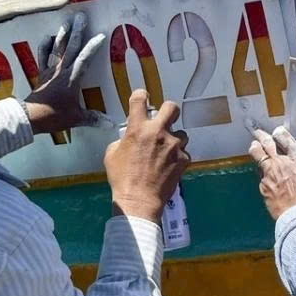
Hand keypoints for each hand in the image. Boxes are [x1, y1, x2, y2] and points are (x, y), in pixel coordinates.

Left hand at [24, 12, 108, 133]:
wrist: (30, 117)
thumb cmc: (54, 116)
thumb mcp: (76, 118)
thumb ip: (93, 118)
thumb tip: (111, 124)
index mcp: (72, 79)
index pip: (85, 59)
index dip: (92, 46)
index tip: (100, 35)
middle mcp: (62, 71)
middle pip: (71, 48)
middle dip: (77, 32)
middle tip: (81, 17)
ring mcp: (50, 71)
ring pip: (57, 49)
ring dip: (62, 35)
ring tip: (67, 22)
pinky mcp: (41, 74)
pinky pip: (43, 56)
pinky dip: (45, 46)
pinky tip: (48, 37)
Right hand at [104, 90, 189, 222]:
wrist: (139, 200)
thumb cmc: (121, 178)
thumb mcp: (112, 154)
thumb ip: (123, 139)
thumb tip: (129, 136)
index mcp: (138, 128)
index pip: (139, 99)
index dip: (141, 95)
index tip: (142, 98)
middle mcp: (158, 132)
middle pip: (171, 107)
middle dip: (168, 111)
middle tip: (164, 120)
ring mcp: (173, 145)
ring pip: (181, 133)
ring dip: (175, 139)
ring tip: (166, 151)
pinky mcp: (183, 159)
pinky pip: (184, 152)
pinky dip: (178, 157)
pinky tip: (170, 166)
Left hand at [249, 125, 295, 220]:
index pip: (284, 137)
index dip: (280, 133)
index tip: (279, 133)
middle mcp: (282, 163)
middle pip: (265, 143)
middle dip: (261, 136)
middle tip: (258, 132)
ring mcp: (270, 176)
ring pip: (257, 156)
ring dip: (256, 149)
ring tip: (254, 146)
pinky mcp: (264, 190)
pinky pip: (258, 176)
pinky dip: (259, 173)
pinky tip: (261, 174)